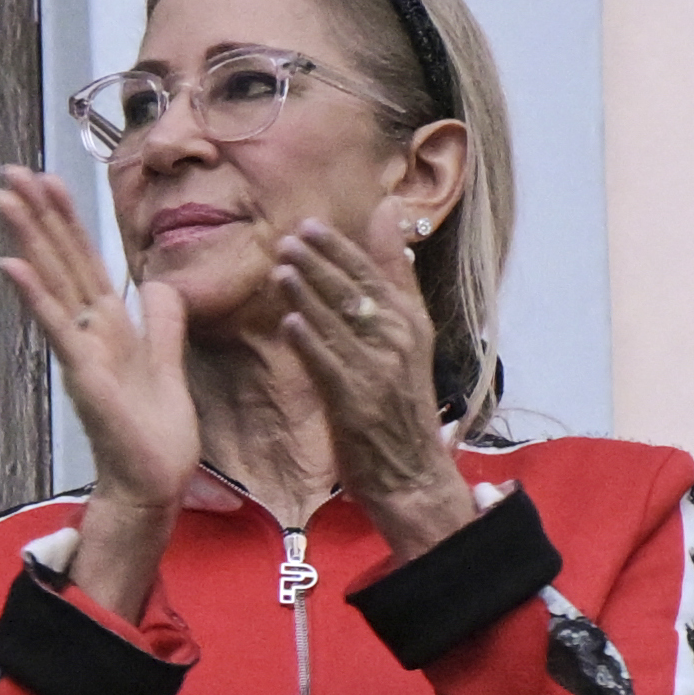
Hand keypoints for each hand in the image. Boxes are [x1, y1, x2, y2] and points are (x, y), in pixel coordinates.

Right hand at [0, 164, 195, 603]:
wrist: (153, 481)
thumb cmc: (155, 433)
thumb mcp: (168, 362)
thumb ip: (162, 322)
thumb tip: (160, 284)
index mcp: (110, 326)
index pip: (84, 261)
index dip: (67, 220)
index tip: (47, 181)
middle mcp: (89, 331)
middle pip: (61, 260)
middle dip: (37, 214)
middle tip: (8, 172)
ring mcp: (82, 350)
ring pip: (53, 281)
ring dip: (28, 238)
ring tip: (3, 198)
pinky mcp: (83, 373)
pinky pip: (57, 327)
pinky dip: (35, 296)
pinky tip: (11, 265)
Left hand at [264, 218, 483, 557]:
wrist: (412, 472)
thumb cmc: (401, 405)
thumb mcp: (408, 338)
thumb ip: (394, 281)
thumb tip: (389, 222)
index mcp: (410, 322)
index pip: (373, 275)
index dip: (340, 250)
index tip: (310, 226)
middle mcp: (397, 340)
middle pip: (353, 293)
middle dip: (319, 264)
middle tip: (288, 239)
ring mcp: (377, 370)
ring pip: (338, 324)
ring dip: (308, 294)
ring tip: (280, 269)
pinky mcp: (356, 401)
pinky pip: (328, 365)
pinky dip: (310, 342)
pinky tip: (290, 322)